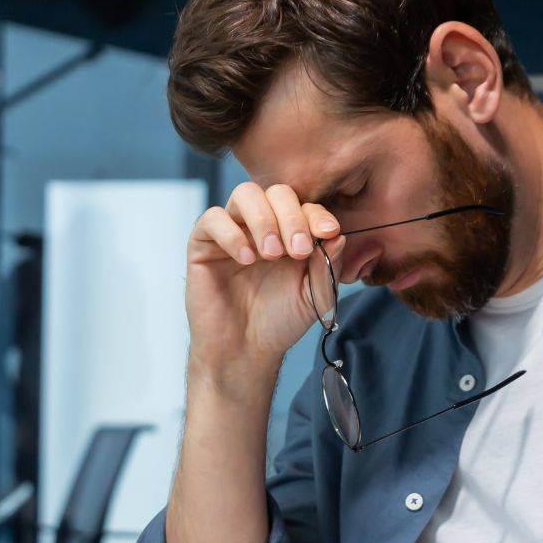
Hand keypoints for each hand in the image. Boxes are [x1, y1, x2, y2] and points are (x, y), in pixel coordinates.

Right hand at [186, 181, 343, 379]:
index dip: (317, 215)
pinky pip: (213, 219)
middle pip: (277, 192)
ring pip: (245, 194)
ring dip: (264, 219)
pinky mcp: (204, 244)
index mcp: (292, 234)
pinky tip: (246, 259)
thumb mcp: (314, 295)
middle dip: (292, 217)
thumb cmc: (279, 322)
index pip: (305, 206)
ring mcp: (233, 232)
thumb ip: (328, 264)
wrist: (244, 351)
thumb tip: (338, 234)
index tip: (328, 232)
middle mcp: (262, 227)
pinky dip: (232, 234)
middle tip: (297, 250)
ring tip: (271, 253)